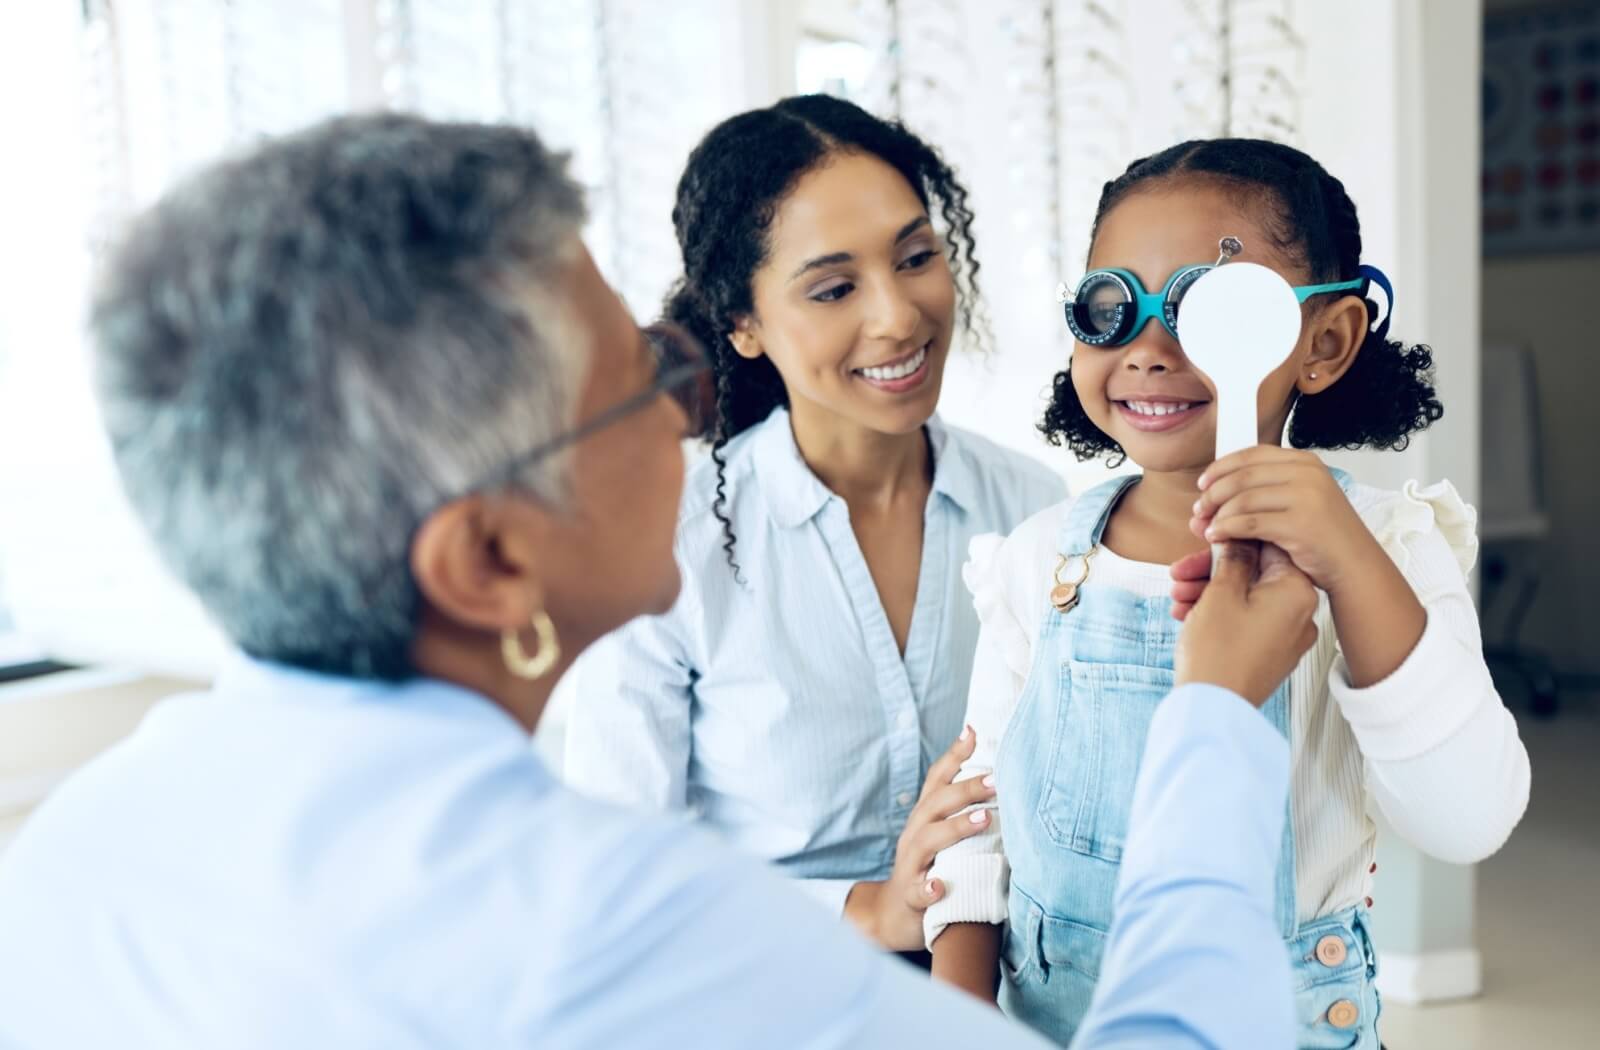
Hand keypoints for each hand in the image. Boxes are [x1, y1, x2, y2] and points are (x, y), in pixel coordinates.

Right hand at [845, 726, 997, 950]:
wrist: (895, 913)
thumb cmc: (929, 865)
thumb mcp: (941, 832)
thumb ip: (962, 805)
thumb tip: (994, 772)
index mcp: (925, 816)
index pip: (936, 779)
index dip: (954, 755)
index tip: (973, 731)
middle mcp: (915, 833)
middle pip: (936, 803)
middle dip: (966, 789)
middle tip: (996, 781)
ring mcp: (910, 864)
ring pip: (927, 840)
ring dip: (955, 828)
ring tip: (982, 820)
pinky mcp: (910, 896)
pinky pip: (917, 891)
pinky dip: (928, 888)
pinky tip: (941, 887)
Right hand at [1174, 541, 1318, 705]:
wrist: (1213, 708)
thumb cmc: (1218, 653)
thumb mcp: (1220, 592)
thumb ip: (1232, 557)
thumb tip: (1237, 538)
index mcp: (1297, 592)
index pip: (1269, 546)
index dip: (1233, 538)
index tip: (1208, 537)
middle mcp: (1301, 614)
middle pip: (1255, 573)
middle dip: (1212, 570)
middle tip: (1182, 571)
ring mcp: (1287, 637)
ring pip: (1247, 597)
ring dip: (1210, 591)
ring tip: (1178, 596)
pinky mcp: (1271, 653)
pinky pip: (1247, 620)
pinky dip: (1221, 613)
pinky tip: (1189, 614)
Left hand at [1191, 447, 1377, 595]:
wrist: (1354, 565)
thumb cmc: (1323, 537)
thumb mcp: (1301, 498)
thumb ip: (1267, 488)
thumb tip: (1214, 489)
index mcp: (1305, 462)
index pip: (1251, 455)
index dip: (1221, 467)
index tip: (1203, 482)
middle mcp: (1307, 474)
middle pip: (1242, 475)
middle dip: (1213, 493)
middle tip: (1199, 509)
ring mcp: (1305, 497)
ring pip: (1242, 499)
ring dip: (1217, 513)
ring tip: (1205, 527)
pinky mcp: (1300, 523)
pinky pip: (1249, 523)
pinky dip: (1226, 529)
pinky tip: (1216, 537)